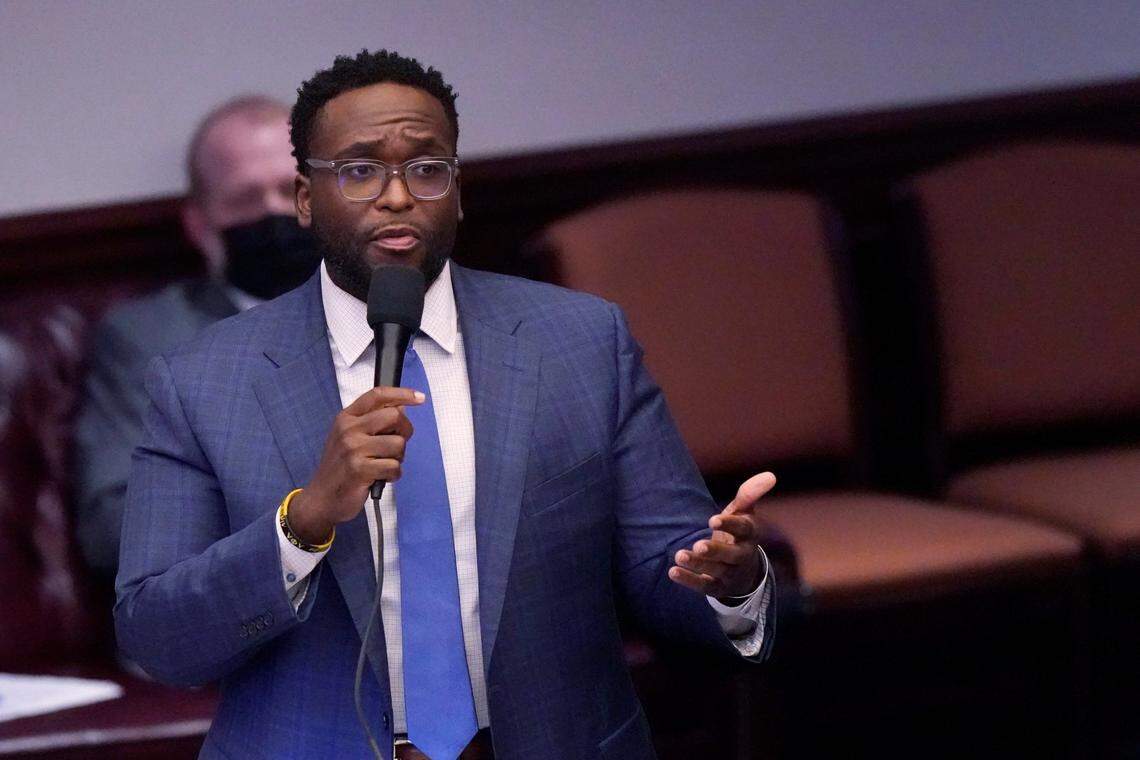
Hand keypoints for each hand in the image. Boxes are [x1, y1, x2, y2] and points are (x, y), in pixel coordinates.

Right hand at [287, 386, 423, 544]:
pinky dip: (393, 475)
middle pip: (394, 416)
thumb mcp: (349, 438)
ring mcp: (353, 449)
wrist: (321, 498)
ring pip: (398, 444)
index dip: (401, 393)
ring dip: (398, 458)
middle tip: (396, 444)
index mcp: (346, 418)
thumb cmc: (340, 468)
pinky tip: (380, 477)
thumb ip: (372, 422)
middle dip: (404, 431)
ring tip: (383, 464)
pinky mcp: (360, 470)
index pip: (377, 395)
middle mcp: (348, 429)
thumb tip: (401, 408)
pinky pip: (394, 466)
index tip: (419, 397)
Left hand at [668, 472, 776, 598]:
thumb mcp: (743, 513)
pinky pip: (704, 586)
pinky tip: (672, 571)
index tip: (712, 520)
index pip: (743, 530)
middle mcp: (742, 556)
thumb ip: (750, 494)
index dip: (730, 525)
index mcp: (749, 535)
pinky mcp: (717, 587)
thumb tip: (771, 475)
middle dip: (715, 551)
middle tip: (698, 545)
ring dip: (698, 564)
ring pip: (716, 571)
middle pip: (731, 555)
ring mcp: (730, 574)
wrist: (744, 570)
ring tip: (679, 555)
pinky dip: (689, 580)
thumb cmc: (738, 533)